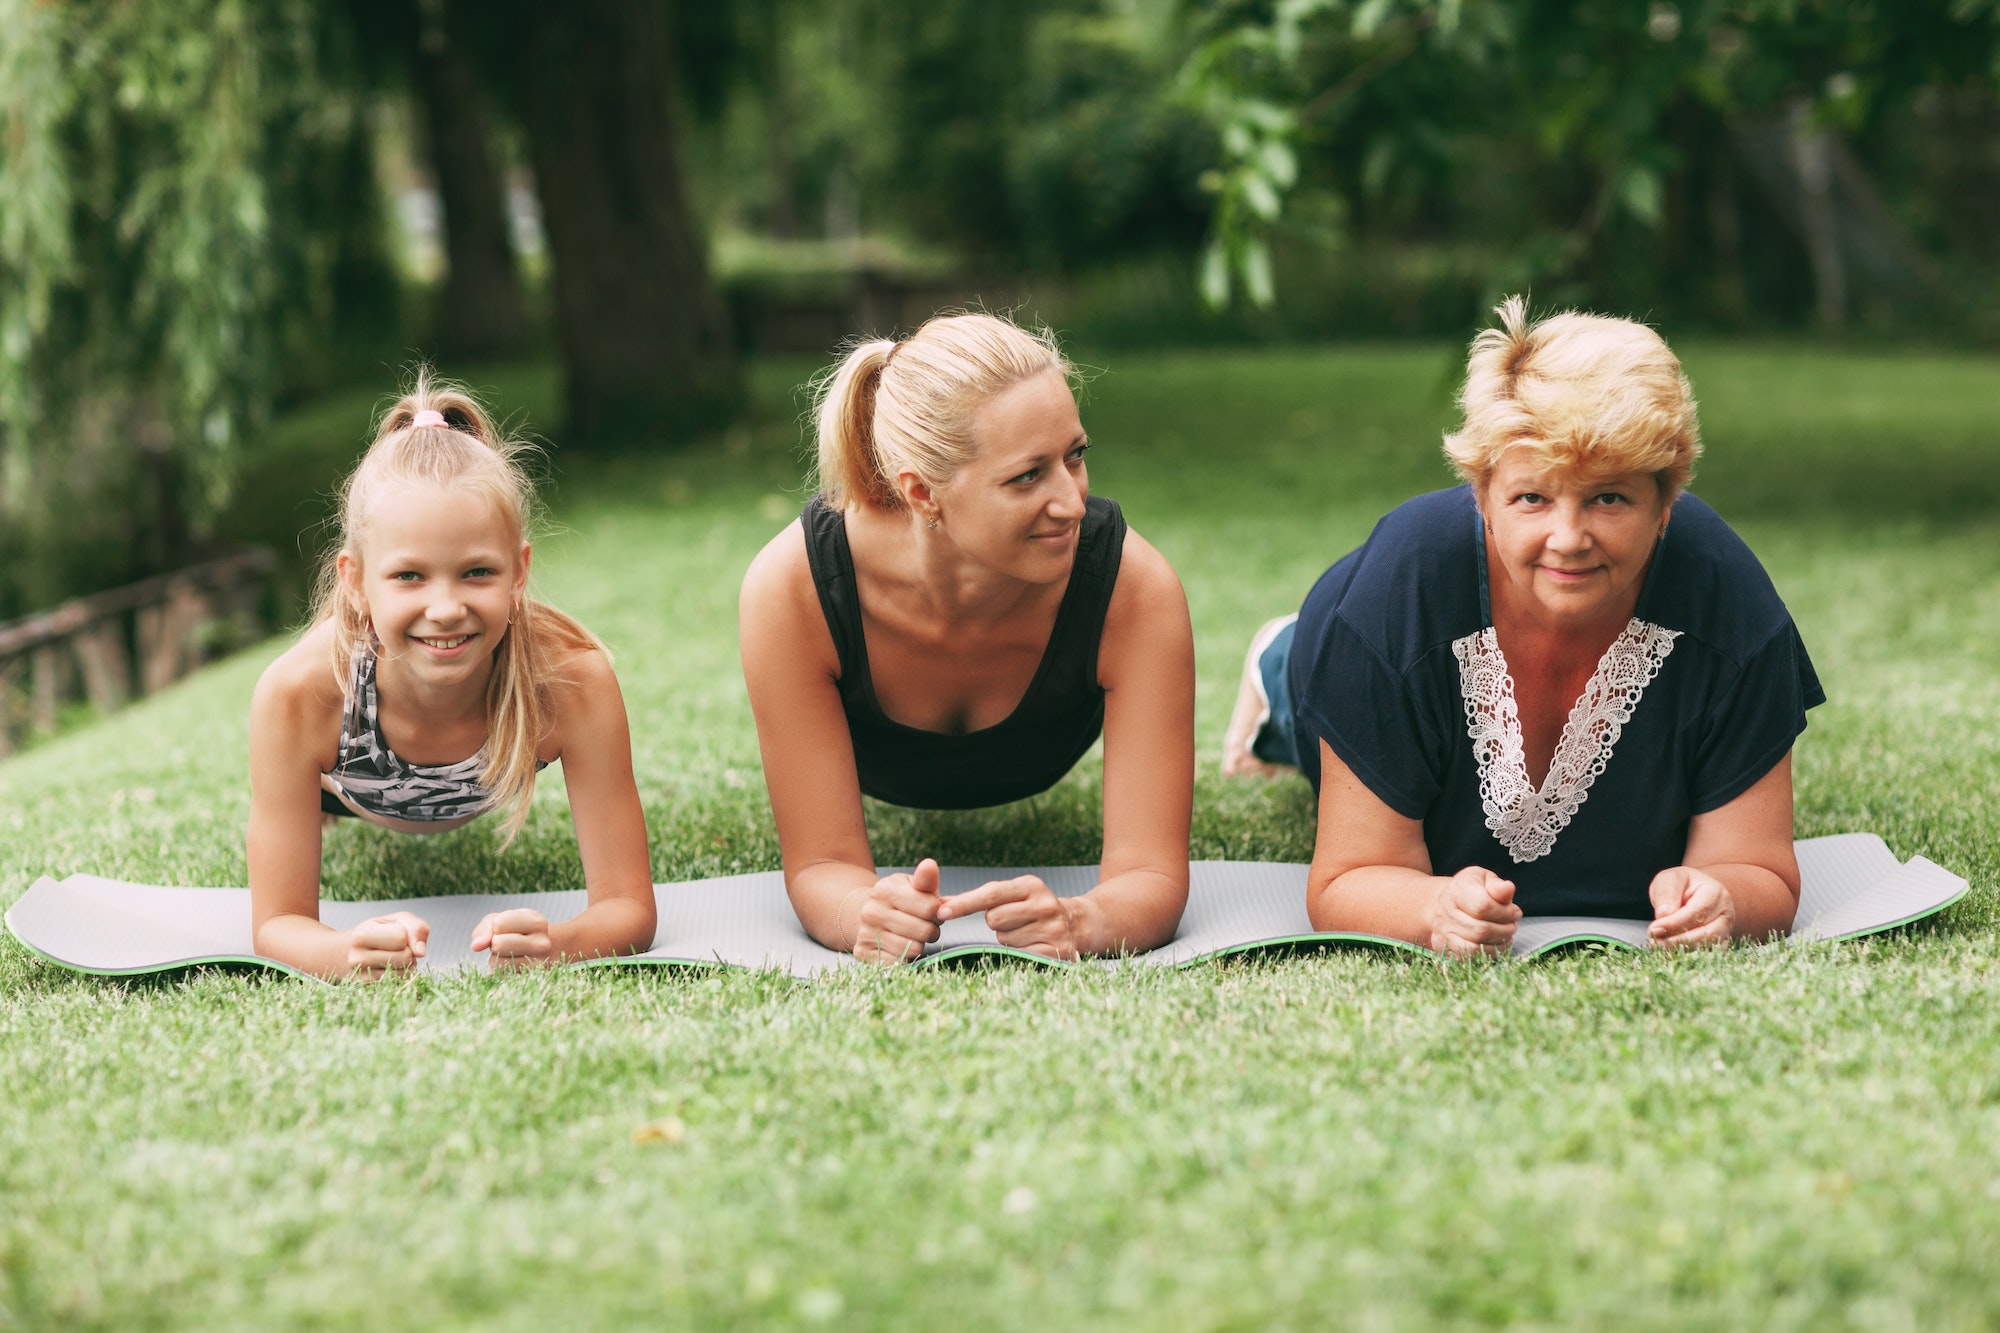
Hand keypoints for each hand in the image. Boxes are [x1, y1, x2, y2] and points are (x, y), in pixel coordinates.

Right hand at [345, 911, 429, 977]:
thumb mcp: (397, 920)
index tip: (393, 932)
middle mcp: (357, 958)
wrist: (349, 951)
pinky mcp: (370, 989)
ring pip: (406, 972)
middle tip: (394, 947)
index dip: (405, 934)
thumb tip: (421, 952)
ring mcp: (362, 978)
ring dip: (407, 964)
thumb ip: (416, 928)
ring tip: (392, 956)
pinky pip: (401, 982)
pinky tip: (389, 967)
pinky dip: (402, 974)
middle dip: (408, 950)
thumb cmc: (379, 932)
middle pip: (406, 957)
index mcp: (361, 935)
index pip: (401, 937)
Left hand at [472, 908, 553, 968]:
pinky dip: (501, 970)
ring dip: (496, 958)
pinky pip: (500, 976)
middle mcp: (542, 943)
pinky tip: (513, 964)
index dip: (496, 926)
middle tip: (508, 941)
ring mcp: (538, 965)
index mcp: (537, 922)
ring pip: (497, 963)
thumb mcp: (501, 920)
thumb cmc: (516, 930)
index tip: (508, 928)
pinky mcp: (529, 980)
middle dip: (494, 943)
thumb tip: (476, 946)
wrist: (542, 949)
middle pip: (498, 944)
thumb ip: (485, 929)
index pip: (499, 924)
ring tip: (510, 953)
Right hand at [847, 858, 943, 964]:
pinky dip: (905, 956)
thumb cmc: (898, 899)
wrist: (865, 914)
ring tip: (913, 935)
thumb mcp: (911, 884)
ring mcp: (865, 933)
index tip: (931, 909)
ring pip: (914, 949)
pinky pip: (899, 963)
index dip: (937, 911)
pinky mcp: (863, 953)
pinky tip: (900, 945)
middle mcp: (871, 911)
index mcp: (885, 890)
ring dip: (920, 944)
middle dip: (932, 929)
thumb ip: (926, 878)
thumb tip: (930, 865)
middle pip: (924, 931)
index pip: (930, 907)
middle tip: (925, 925)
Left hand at [937, 874, 1079, 959]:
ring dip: (1009, 939)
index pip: (990, 894)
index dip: (964, 904)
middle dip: (996, 923)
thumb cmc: (1033, 908)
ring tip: (1026, 932)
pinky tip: (1034, 944)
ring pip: (1005, 940)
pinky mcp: (1057, 951)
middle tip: (1013, 921)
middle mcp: (1044, 904)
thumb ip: (978, 898)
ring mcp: (1053, 928)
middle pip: (994, 919)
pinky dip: (1020, 952)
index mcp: (1031, 885)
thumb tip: (940, 903)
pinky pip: (1020, 956)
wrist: (1077, 923)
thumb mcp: (1013, 894)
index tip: (942, 912)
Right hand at [1427, 866, 1519, 957]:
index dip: (1505, 913)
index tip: (1515, 912)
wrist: (1447, 904)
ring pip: (1475, 947)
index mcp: (1457, 890)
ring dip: (1499, 944)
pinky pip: (1469, 958)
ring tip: (1506, 934)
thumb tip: (1508, 888)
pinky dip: (1489, 954)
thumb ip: (1497, 885)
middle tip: (1513, 925)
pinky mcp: (1443, 947)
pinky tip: (1496, 944)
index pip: (1483, 906)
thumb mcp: (1485, 880)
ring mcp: (1442, 931)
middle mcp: (1445, 911)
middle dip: (1505, 930)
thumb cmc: (1472, 890)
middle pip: (1481, 930)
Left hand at [1647, 866, 1735, 948]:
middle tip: (1656, 942)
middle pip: (1706, 934)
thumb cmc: (1682, 884)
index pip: (1697, 913)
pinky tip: (1671, 953)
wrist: (1695, 892)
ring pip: (1708, 947)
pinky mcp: (1720, 943)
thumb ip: (1667, 892)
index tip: (1654, 929)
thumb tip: (1664, 914)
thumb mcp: (1670, 879)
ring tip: (1660, 947)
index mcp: (1715, 893)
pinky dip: (1690, 956)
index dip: (1674, 924)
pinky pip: (1708, 955)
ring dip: (1683, 950)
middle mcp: (1725, 914)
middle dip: (1679, 941)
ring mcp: (1725, 930)